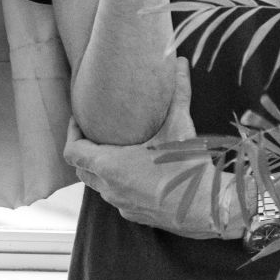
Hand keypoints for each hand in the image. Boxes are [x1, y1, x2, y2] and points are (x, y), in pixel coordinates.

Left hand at [66, 58, 240, 237]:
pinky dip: (122, 186)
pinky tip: (141, 176)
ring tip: (120, 153)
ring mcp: (121, 205)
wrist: (207, 208)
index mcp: (110, 166)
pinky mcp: (135, 216)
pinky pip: (119, 199)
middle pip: (83, 170)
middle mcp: (109, 188)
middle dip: (87, 152)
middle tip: (100, 136)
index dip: (72, 134)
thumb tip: (179, 63)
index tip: (80, 122)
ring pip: (100, 186)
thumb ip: (178, 94)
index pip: (72, 151)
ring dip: (104, 170)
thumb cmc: (188, 169)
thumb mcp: (181, 127)